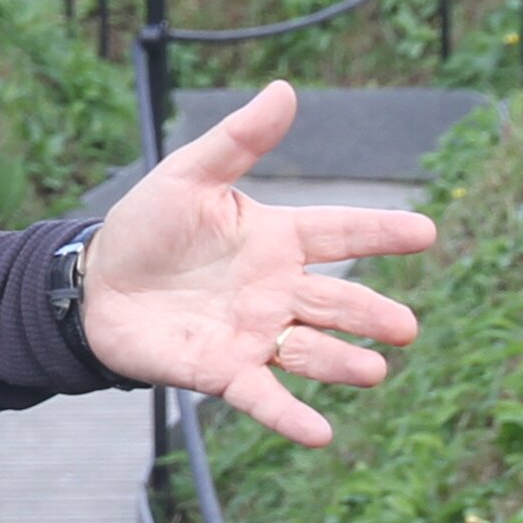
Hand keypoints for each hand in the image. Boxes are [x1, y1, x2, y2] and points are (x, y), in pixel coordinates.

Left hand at [76, 80, 434, 445]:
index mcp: (277, 239)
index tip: (426, 231)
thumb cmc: (147, 227)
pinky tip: (320, 433)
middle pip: (337, 303)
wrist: (95, 284)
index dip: (381, 232)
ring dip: (343, 363)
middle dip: (372, 315)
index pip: (340, 232)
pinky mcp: (224, 372)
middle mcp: (277, 291)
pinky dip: (290, 416)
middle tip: (405, 326)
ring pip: (312, 352)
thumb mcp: (190, 175)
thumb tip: (283, 89)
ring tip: (374, 370)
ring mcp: (255, 335)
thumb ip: (239, 140)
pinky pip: (264, 396)